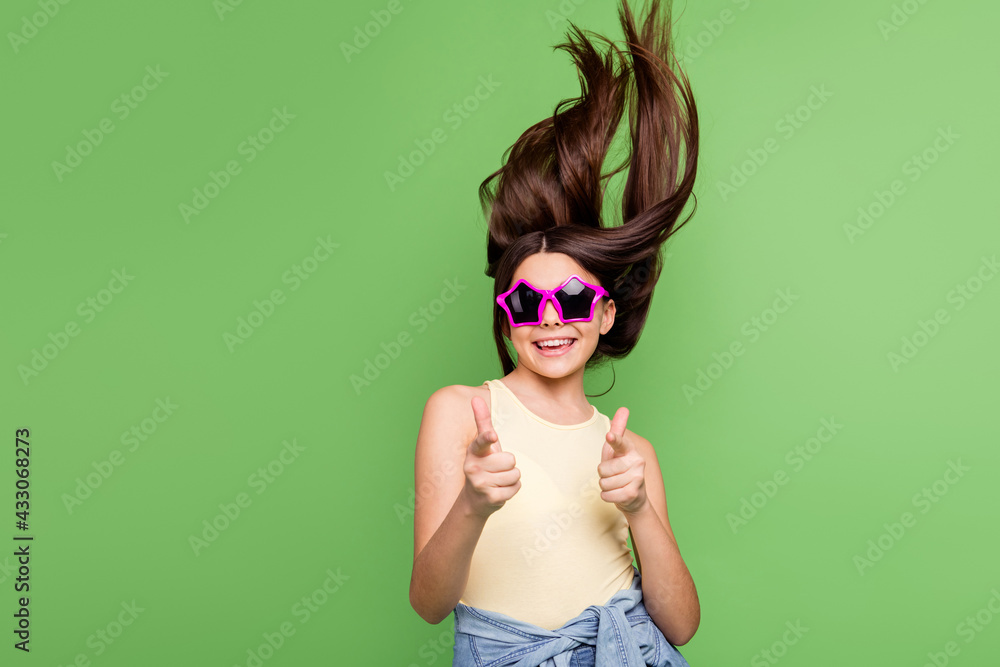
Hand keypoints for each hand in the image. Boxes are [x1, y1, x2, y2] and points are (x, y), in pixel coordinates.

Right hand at [462, 396, 520, 517]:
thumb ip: (482, 421)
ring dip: (511, 478)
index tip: (493, 435)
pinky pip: (515, 488)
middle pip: (510, 459)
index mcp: (473, 451)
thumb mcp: (483, 444)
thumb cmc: (484, 464)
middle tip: (496, 470)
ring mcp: (480, 483)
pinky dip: (512, 489)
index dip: (488, 438)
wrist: (475, 499)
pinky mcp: (490, 498)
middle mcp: (473, 467)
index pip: (482, 442)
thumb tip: (476, 397)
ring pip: (515, 474)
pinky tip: (500, 490)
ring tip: (498, 480)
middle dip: (509, 465)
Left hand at [598, 407, 647, 514]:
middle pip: (603, 469)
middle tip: (614, 476)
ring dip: (605, 487)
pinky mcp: (633, 492)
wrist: (635, 497)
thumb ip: (618, 430)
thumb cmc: (621, 470)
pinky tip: (617, 494)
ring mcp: (637, 477)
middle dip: (603, 475)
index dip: (613, 439)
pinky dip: (607, 497)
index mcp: (630, 449)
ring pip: (604, 483)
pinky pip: (607, 495)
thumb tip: (624, 408)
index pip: (619, 443)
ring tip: (616, 485)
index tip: (609, 435)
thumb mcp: (616, 450)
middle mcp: (637, 461)